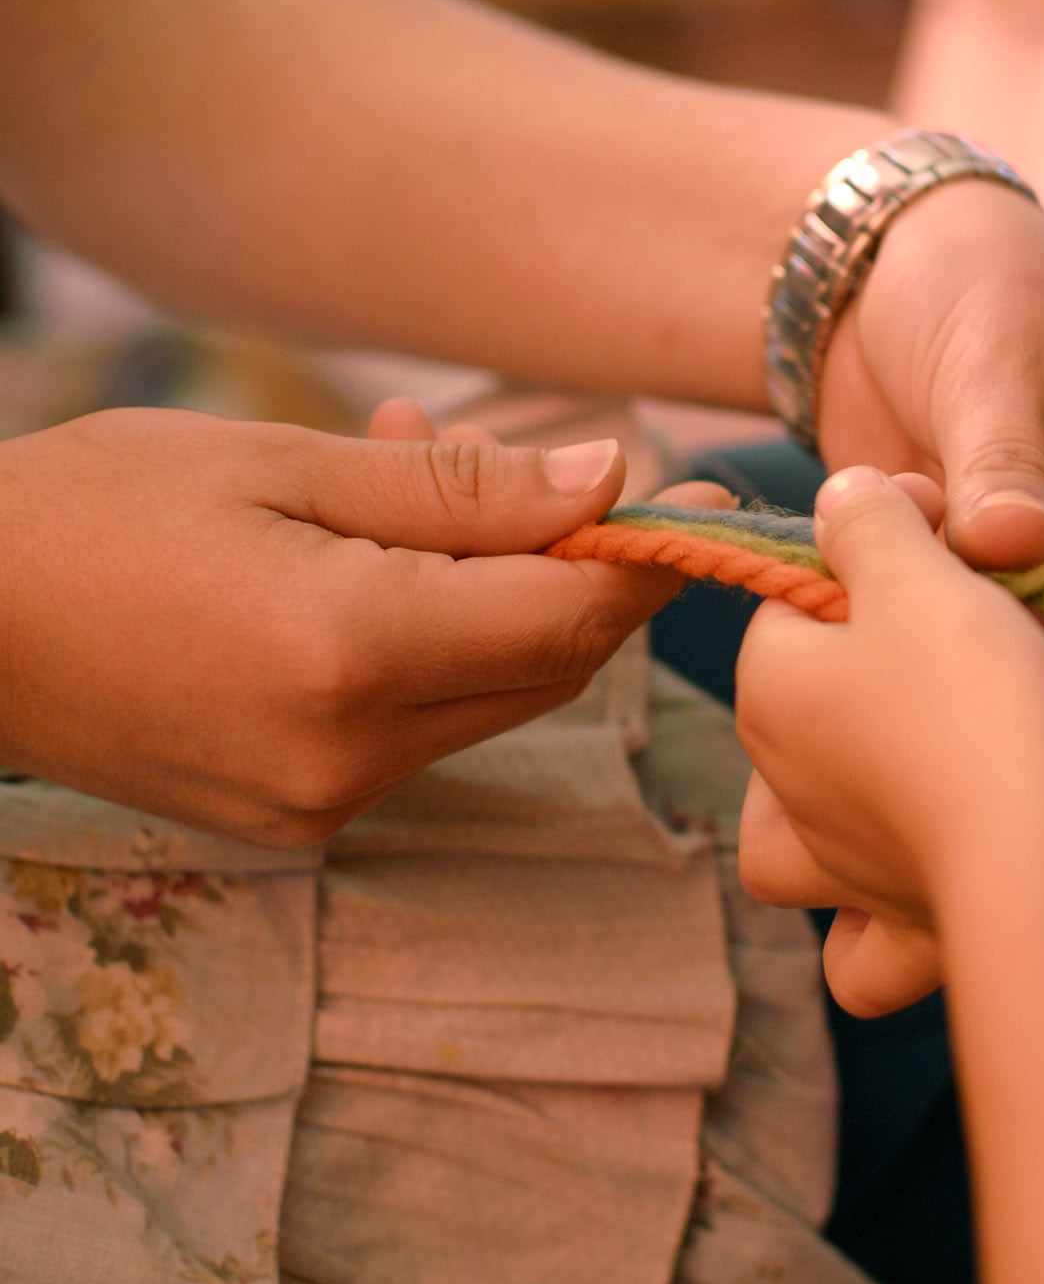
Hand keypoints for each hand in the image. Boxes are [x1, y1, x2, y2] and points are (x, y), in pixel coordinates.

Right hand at [0, 407, 690, 844]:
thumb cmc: (96, 514)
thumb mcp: (277, 465)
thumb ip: (455, 489)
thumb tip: (605, 481)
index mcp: (351, 654)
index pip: (568, 614)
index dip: (649, 556)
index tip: (707, 499)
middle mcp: (351, 756)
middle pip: (545, 668)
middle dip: (581, 574)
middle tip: (571, 477)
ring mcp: (321, 804)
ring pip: (487, 702)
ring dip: (500, 605)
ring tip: (420, 487)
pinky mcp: (294, 818)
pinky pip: (416, 730)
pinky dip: (432, 649)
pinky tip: (374, 567)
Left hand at [736, 464, 1043, 1010]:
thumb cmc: (972, 698)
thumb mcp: (922, 573)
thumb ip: (874, 523)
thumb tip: (845, 493)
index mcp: (771, 688)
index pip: (793, 602)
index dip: (869, 565)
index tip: (945, 552)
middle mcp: (788, 786)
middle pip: (805, 709)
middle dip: (863, 675)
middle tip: (963, 641)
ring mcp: (846, 865)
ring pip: (806, 841)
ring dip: (846, 805)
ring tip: (930, 760)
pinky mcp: (911, 921)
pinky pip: (868, 940)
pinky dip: (882, 925)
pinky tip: (934, 876)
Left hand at [818, 180, 1043, 745]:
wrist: (912, 284)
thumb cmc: (976, 289)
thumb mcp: (994, 362)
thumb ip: (1002, 462)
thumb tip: (1016, 550)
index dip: (1003, 600)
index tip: (910, 567)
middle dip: (973, 644)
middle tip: (870, 592)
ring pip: (1033, 691)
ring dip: (938, 656)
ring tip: (858, 589)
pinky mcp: (1031, 617)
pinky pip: (985, 680)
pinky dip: (917, 663)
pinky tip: (853, 621)